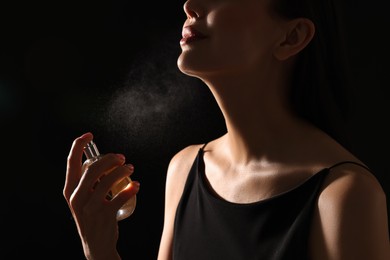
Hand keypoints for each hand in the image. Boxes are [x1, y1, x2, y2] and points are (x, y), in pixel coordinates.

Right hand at [63, 132, 139, 259]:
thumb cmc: (92, 215)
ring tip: (131, 169)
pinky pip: (119, 197)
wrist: (96, 244)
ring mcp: (90, 208)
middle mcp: (77, 198)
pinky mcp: (104, 216)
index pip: (71, 162)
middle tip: (122, 158)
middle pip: (92, 169)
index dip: (79, 145)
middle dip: (109, 159)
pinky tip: (136, 185)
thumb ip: (89, 181)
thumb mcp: (84, 198)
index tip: (89, 135)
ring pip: (107, 181)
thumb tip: (106, 159)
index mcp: (70, 190)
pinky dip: (131, 189)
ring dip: (122, 171)